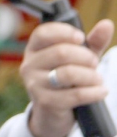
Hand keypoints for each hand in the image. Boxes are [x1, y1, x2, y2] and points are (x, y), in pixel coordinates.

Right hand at [21, 19, 113, 136]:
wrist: (53, 112)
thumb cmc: (67, 78)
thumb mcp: (80, 58)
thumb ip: (93, 42)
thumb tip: (106, 24)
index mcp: (35, 49)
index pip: (43, 33)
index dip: (64, 32)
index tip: (81, 38)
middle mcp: (29, 65)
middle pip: (60, 53)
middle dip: (85, 57)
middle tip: (94, 63)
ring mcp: (34, 84)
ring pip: (68, 74)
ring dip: (90, 76)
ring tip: (98, 79)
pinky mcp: (45, 102)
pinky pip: (74, 95)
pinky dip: (93, 92)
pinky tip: (101, 91)